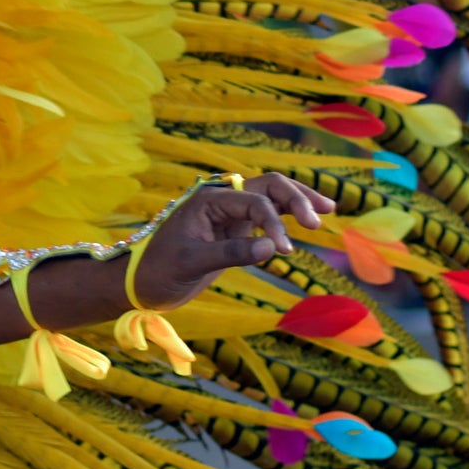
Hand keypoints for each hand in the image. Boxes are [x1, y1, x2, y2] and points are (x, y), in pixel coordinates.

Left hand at [131, 173, 334, 310]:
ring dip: (298, 200)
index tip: (283, 250)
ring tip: (329, 209)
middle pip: (269, 186)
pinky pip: (266, 215)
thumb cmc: (158, 270)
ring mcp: (229, 214)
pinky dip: (287, 215)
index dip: (274, 223)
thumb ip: (230, 253)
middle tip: (318, 220)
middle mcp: (221, 200)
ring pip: (271, 196)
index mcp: (208, 199)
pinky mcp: (234, 230)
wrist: (139, 283)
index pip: (255, 201)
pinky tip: (308, 222)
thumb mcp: (191, 263)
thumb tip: (272, 246)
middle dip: (297, 198)